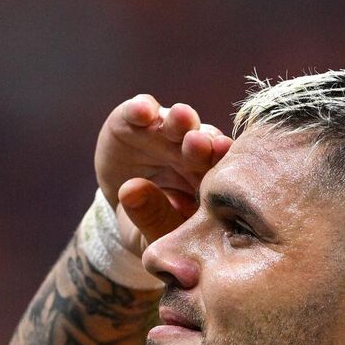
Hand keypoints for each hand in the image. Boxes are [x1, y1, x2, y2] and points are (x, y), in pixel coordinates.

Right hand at [94, 95, 231, 252]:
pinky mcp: (132, 121)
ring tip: (181, 117)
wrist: (122, 209)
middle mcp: (190, 151)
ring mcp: (163, 133)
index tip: (223, 155)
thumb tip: (139, 195)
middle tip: (200, 143)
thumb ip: (155, 220)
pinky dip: (140, 108)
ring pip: (176, 121)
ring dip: (180, 119)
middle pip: (204, 141)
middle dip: (203, 140)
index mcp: (208, 179)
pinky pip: (138, 111)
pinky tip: (142, 112)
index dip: (222, 161)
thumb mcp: (153, 237)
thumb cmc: (152, 227)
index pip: (221, 169)